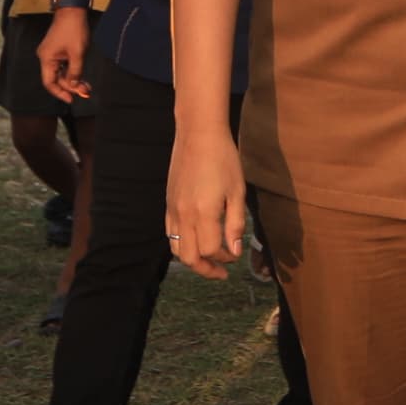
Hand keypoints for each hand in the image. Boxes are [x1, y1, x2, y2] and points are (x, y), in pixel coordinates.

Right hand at [40, 3, 90, 105]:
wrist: (73, 10)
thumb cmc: (74, 30)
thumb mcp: (77, 54)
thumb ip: (75, 73)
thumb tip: (73, 88)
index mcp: (46, 59)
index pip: (49, 83)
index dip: (60, 93)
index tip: (71, 100)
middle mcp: (45, 57)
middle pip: (56, 79)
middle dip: (70, 86)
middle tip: (86, 92)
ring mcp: (51, 53)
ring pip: (61, 73)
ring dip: (73, 80)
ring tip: (87, 86)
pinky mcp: (57, 49)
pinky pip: (63, 65)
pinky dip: (72, 71)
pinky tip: (82, 77)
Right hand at [168, 126, 249, 278]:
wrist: (198, 134)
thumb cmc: (223, 159)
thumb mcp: (237, 192)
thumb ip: (235, 224)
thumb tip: (235, 251)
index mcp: (204, 213)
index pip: (211, 251)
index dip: (225, 258)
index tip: (235, 254)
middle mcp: (184, 216)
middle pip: (190, 258)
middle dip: (206, 269)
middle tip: (221, 270)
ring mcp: (173, 210)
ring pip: (177, 249)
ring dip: (193, 259)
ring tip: (209, 259)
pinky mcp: (168, 203)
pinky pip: (170, 233)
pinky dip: (182, 244)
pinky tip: (196, 239)